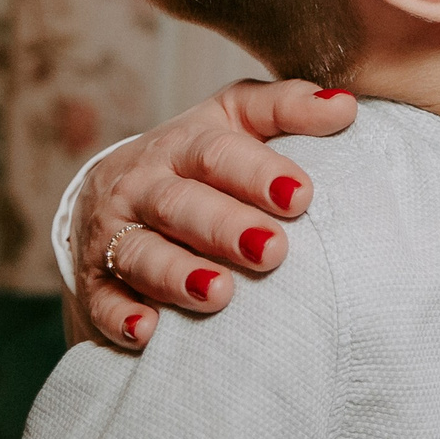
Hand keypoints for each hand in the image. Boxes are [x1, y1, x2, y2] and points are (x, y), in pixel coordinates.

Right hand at [72, 80, 355, 347]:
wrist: (112, 192)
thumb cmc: (198, 158)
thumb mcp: (237, 119)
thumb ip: (287, 109)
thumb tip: (345, 106)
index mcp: (182, 144)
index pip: (217, 152)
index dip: (258, 172)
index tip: (303, 195)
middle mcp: (142, 185)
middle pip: (180, 203)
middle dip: (225, 228)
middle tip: (273, 250)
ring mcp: (111, 234)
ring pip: (140, 252)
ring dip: (176, 275)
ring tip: (218, 293)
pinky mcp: (93, 281)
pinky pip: (101, 301)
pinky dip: (120, 316)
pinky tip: (146, 332)